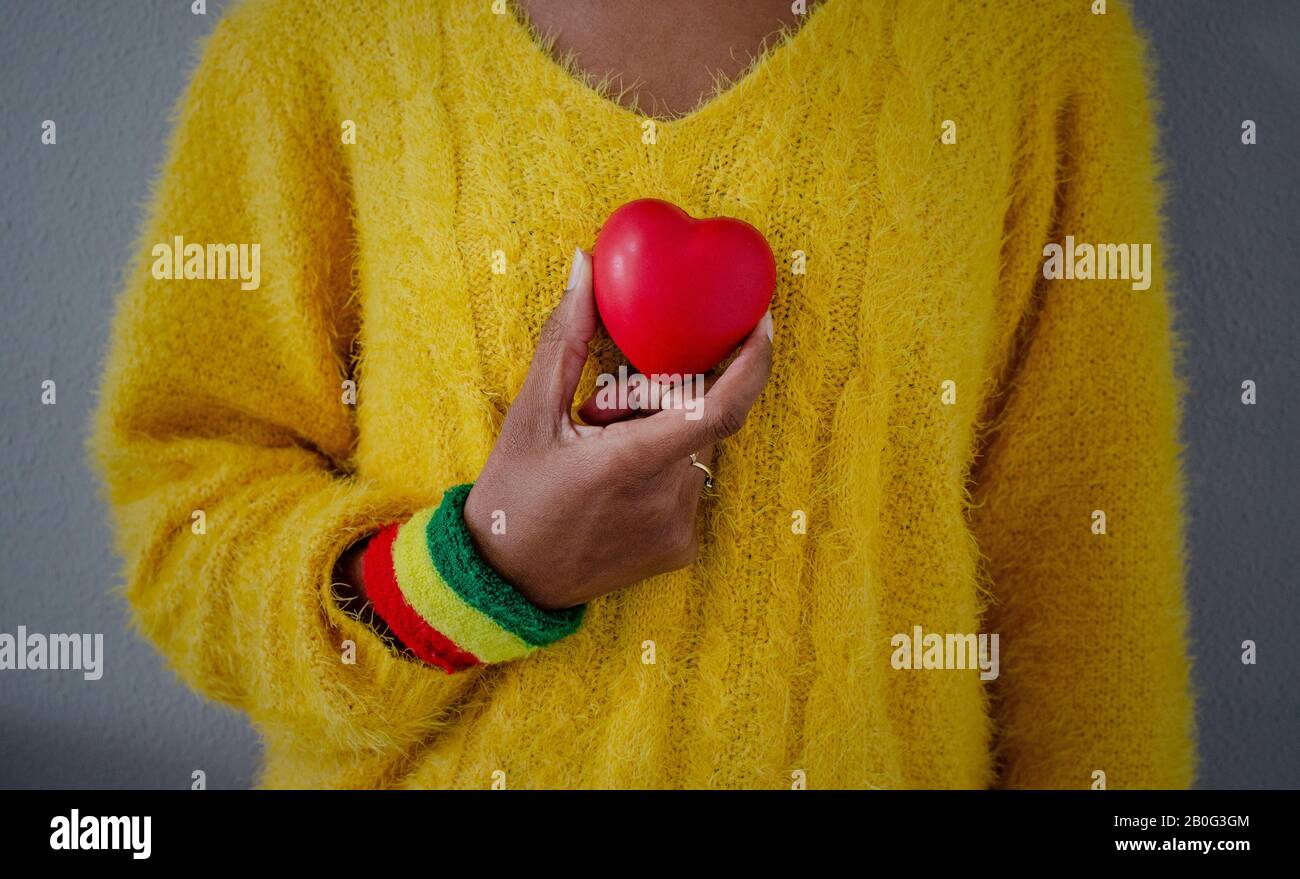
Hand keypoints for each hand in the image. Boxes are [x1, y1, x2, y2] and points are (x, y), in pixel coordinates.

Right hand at [462, 248, 773, 610]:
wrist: (505, 584)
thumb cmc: (512, 497)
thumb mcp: (529, 416)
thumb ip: (563, 339)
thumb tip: (585, 266)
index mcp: (631, 462)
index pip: (721, 408)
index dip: (753, 363)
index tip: (760, 324)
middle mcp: (666, 498)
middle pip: (697, 418)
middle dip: (662, 395)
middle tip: (603, 409)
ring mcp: (678, 528)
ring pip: (693, 450)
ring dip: (659, 434)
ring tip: (599, 453)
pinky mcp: (681, 549)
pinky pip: (688, 484)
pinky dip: (662, 468)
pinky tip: (613, 486)